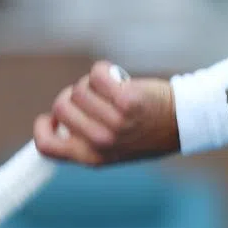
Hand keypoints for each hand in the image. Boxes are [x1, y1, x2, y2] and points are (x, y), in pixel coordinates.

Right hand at [34, 62, 179, 166]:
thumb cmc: (147, 132)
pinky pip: (96, 74)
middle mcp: (102, 142)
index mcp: (93, 157)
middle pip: (60, 107)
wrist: (183, 123)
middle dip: (73, 98)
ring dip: (92, 85)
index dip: (44, 127)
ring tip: (114, 94)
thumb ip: (86, 139)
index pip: (47, 146)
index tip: (52, 118)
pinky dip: (104, 70)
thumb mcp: (115, 149)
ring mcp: (114, 122)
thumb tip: (57, 121)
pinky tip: (118, 78)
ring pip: (79, 89)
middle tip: (96, 100)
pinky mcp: (126, 100)